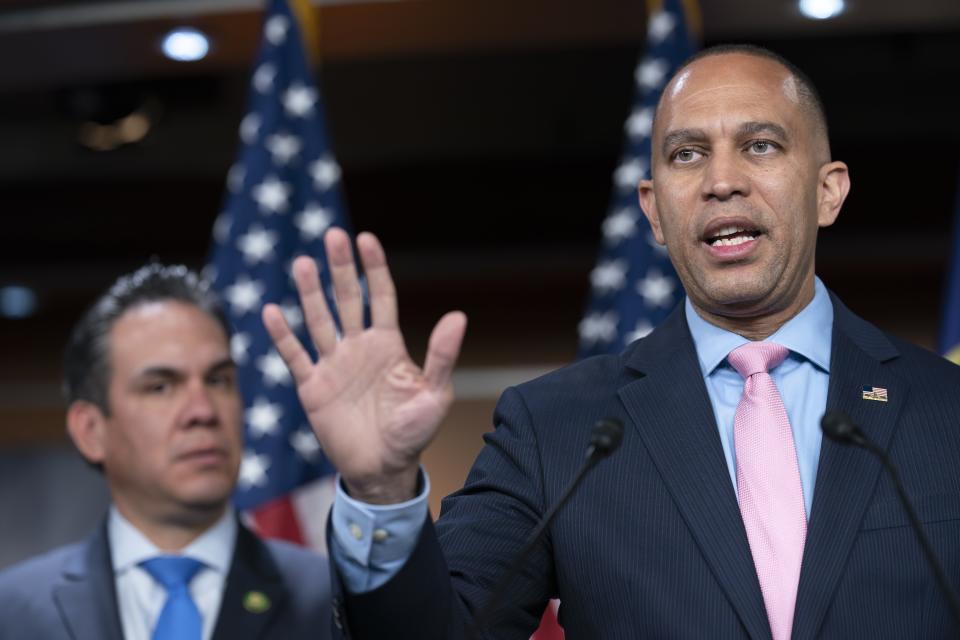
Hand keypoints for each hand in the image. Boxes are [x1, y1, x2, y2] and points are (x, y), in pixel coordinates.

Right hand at [262, 228, 466, 503]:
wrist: (383, 469)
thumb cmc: (414, 432)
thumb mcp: (436, 394)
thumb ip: (442, 356)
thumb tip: (459, 316)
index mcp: (388, 344)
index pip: (380, 296)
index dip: (373, 268)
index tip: (366, 239)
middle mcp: (359, 347)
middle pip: (347, 299)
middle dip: (340, 268)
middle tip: (333, 235)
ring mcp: (334, 365)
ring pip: (319, 320)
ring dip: (311, 293)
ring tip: (304, 263)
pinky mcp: (313, 387)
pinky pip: (295, 355)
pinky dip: (283, 335)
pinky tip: (272, 311)